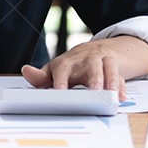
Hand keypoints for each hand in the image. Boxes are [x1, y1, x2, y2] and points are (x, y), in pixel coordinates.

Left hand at [20, 36, 147, 100]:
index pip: (62, 69)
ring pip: (108, 67)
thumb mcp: (55, 69)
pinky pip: (121, 75)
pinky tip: (120, 97)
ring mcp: (102, 60)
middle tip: (94, 92)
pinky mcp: (115, 66)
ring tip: (110, 95)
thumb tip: (26, 71)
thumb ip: (41, 76)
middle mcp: (86, 59)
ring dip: (110, 81)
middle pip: (90, 65)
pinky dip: (121, 86)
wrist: (97, 50)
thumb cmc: (73, 65)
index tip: (60, 93)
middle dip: (93, 78)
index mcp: (67, 62)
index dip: (61, 81)